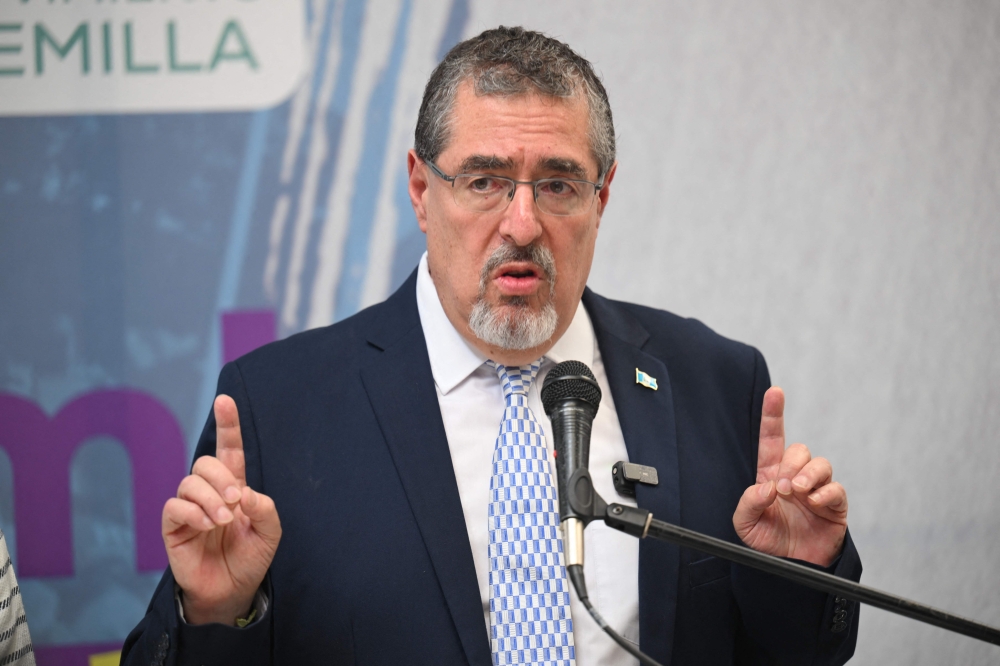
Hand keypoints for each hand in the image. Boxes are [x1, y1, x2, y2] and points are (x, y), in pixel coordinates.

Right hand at [162, 395, 281, 623]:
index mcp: (234, 487)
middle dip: (221, 477)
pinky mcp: (174, 527)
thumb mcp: (270, 532)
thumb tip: (243, 493)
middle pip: (205, 463)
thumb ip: (264, 508)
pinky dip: (192, 512)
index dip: (227, 425)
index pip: (229, 449)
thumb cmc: (250, 558)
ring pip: (189, 482)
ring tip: (224, 520)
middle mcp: (209, 492)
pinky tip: (206, 525)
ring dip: (209, 498)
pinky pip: (175, 507)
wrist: (232, 591)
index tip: (225, 400)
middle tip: (235, 501)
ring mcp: (190, 508)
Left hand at [732, 387, 846, 566]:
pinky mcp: (834, 506)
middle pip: (799, 450)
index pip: (772, 439)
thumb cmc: (767, 541)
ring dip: (809, 474)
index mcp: (770, 476)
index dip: (773, 415)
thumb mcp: (745, 524)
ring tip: (798, 491)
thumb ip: (749, 502)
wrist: (790, 567)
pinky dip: (826, 493)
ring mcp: (816, 490)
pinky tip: (814, 502)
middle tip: (784, 487)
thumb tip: (768, 486)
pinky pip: (836, 489)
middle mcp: (794, 478)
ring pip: (820, 464)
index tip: (775, 392)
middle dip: (792, 464)